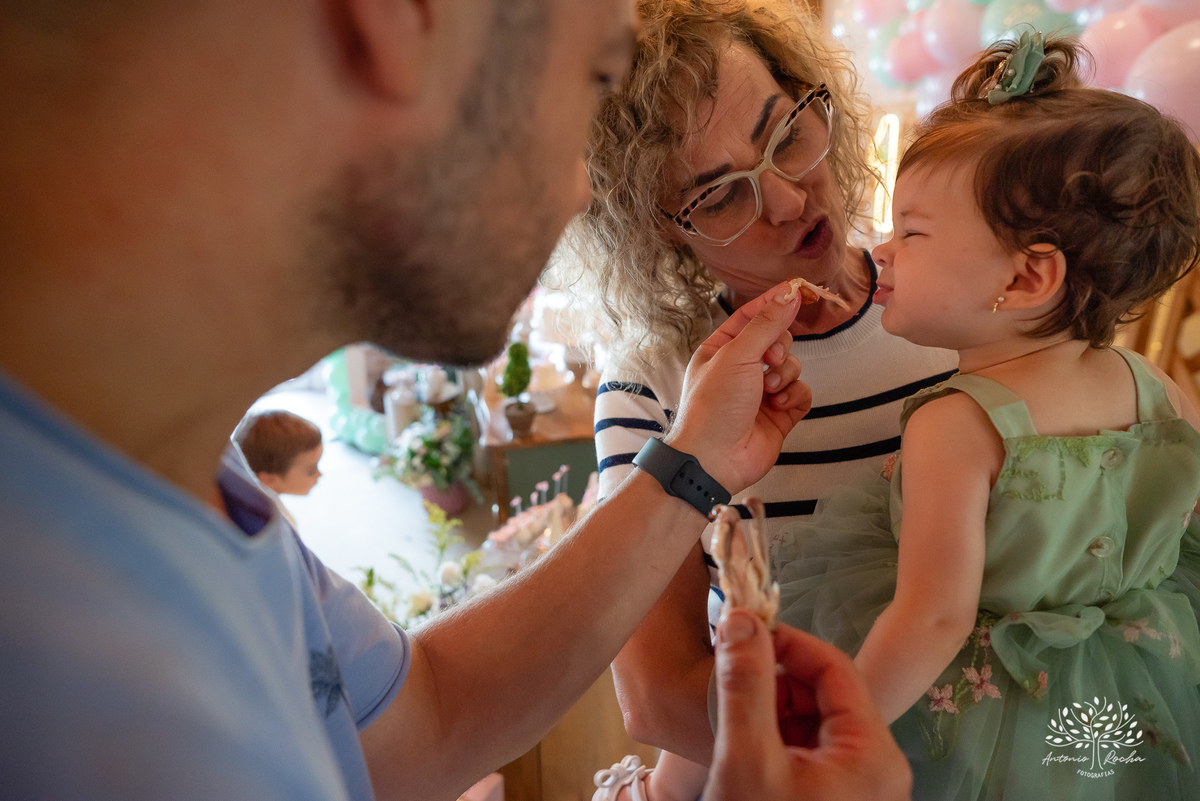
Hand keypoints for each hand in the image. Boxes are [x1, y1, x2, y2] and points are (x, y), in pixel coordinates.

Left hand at [666, 281, 811, 493]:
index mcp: (721, 350)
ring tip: (769, 392)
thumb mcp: (736, 355)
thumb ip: (767, 324)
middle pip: (777, 341)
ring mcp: (761, 393)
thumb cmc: (713, 406)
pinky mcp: (779, 414)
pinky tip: (779, 406)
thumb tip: (789, 294)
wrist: (714, 459)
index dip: (774, 302)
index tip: (798, 288)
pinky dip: (794, 396)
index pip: (751, 317)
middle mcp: (740, 370)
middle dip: (779, 348)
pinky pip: (801, 392)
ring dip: (785, 375)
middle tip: (770, 360)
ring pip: (792, 366)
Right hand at [703, 611, 911, 800]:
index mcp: (872, 753)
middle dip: (776, 676)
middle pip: (825, 692)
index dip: (787, 642)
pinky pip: (808, 749)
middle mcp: (876, 767)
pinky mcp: (834, 799)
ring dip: (771, 705)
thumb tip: (740, 621)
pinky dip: (774, 735)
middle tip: (730, 671)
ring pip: (813, 719)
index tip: (743, 631)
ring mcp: (857, 786)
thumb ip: (745, 686)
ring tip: (731, 711)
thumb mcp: (747, 758)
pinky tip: (744, 742)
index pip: (835, 668)